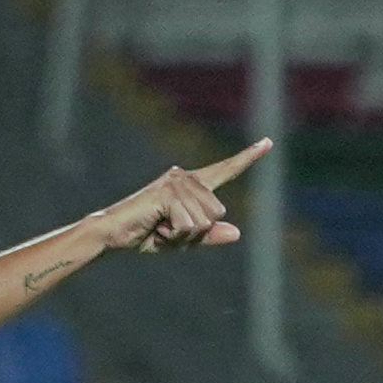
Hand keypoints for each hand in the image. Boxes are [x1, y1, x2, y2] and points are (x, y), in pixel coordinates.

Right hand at [87, 140, 268, 255]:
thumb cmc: (147, 235)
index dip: (248, 157)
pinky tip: (156, 227)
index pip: (225, 170)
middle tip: (167, 228)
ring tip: (160, 227)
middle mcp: (186, 177)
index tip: (268, 142)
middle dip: (195, 232)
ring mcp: (176, 182)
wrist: (114, 235)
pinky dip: (173, 236)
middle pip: (217, 214)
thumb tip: (238, 233)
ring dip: (182, 235)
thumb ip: (210, 236)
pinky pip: (188, 225)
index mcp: (193, 185)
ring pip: (203, 222)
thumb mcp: (184, 240)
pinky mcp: (167, 193)